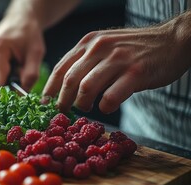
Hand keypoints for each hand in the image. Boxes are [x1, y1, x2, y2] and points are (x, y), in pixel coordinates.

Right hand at [0, 16, 44, 90]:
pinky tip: (6, 67)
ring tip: (13, 67)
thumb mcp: (36, 54)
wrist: (20, 21)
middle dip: (7, 85)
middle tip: (19, 73)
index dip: (9, 91)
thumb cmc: (29, 36)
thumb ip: (31, 75)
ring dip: (2, 81)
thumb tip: (22, 95)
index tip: (18, 93)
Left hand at [43, 20, 190, 113]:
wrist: (171, 40)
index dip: (50, 88)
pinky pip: (111, 96)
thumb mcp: (105, 46)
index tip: (45, 103)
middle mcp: (99, 48)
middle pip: (69, 80)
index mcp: (88, 43)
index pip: (60, 68)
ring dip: (82, 104)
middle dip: (62, 101)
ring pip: (86, 88)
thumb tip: (66, 86)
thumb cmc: (134, 49)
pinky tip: (106, 107)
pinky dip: (105, 106)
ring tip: (85, 108)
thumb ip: (86, 61)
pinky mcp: (135, 72)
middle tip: (63, 112)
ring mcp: (117, 59)